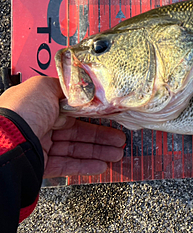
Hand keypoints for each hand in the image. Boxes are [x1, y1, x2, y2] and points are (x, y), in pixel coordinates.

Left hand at [0, 76, 125, 177]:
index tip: (110, 118)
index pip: (73, 111)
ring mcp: (40, 146)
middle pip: (77, 131)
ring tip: (117, 154)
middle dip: (101, 136)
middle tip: (120, 140)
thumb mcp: (46, 86)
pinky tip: (101, 165)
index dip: (93, 115)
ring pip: (75, 149)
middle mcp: (39, 125)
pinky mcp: (40, 165)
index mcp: (40, 105)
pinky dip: (85, 166)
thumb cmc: (22, 111)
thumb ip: (65, 88)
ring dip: (98, 152)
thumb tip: (79, 87)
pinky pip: (67, 166)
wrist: (7, 140)